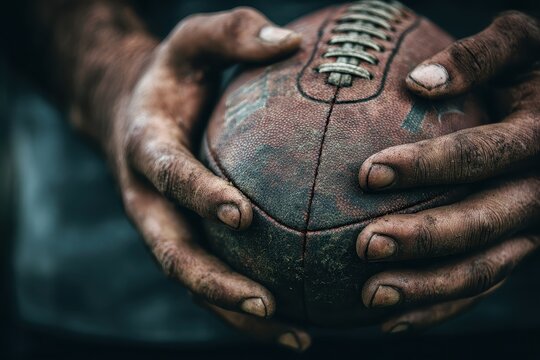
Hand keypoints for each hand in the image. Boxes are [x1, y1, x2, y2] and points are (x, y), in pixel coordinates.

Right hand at [101, 8, 308, 349]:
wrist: (132, 112)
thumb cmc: (172, 77)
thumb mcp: (192, 40)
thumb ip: (231, 32)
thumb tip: (290, 39)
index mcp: (146, 148)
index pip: (168, 175)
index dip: (198, 196)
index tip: (241, 216)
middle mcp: (149, 199)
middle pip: (173, 253)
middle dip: (216, 284)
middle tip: (269, 304)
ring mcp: (164, 227)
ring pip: (194, 283)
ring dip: (238, 314)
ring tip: (299, 335)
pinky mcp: (183, 240)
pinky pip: (211, 280)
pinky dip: (246, 308)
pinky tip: (299, 321)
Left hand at [355, 11, 539, 332]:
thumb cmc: (532, 66)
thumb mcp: (520, 42)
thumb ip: (479, 54)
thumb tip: (418, 82)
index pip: (483, 154)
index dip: (430, 165)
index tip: (368, 173)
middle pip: (486, 221)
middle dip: (426, 237)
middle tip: (365, 246)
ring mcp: (532, 226)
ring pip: (487, 267)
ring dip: (429, 287)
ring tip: (370, 296)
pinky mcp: (517, 248)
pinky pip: (481, 284)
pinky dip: (439, 306)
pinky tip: (391, 319)